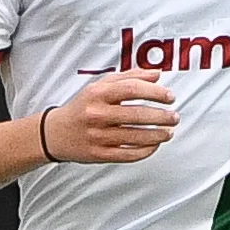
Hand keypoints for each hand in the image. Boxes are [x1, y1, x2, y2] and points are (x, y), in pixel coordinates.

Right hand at [42, 70, 178, 163]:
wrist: (56, 133)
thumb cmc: (82, 107)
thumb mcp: (100, 86)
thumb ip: (129, 77)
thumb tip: (156, 74)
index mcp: (98, 93)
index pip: (133, 89)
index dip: (156, 92)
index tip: (169, 97)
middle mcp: (97, 114)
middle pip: (137, 114)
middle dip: (162, 116)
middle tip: (174, 117)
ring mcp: (98, 136)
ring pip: (136, 137)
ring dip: (158, 135)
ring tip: (169, 132)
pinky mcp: (100, 154)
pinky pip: (129, 154)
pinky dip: (146, 150)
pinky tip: (154, 145)